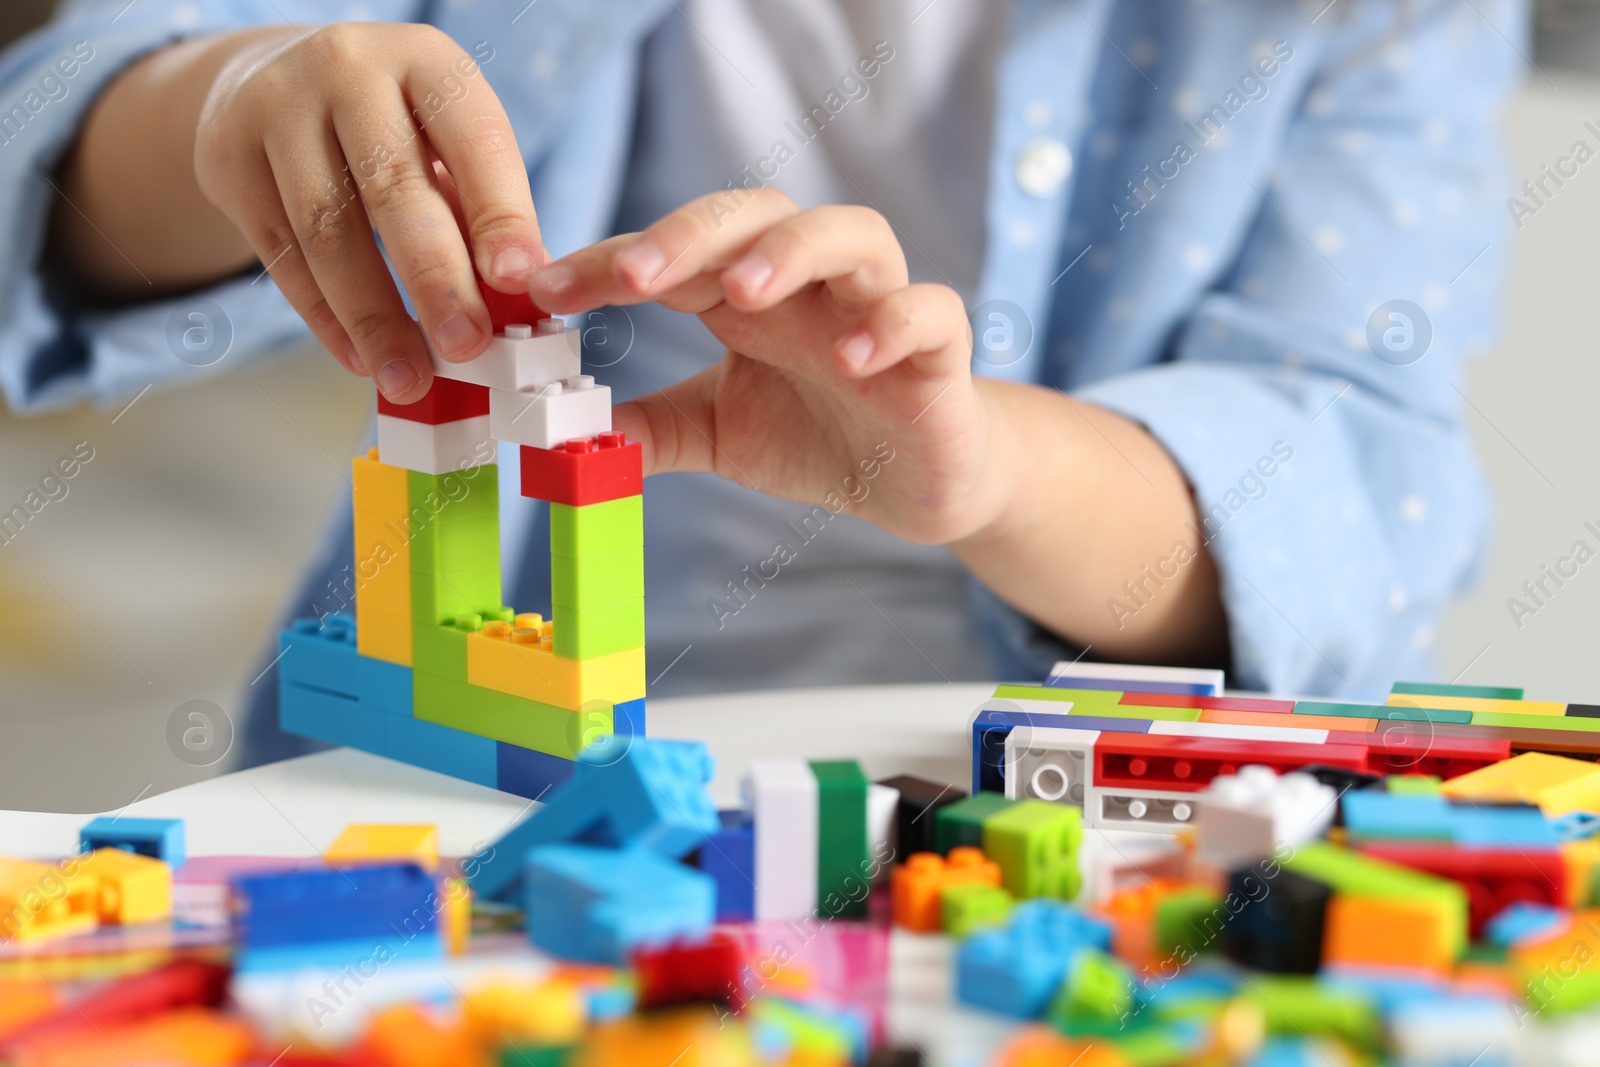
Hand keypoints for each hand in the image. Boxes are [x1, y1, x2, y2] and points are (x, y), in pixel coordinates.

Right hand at [192, 23, 544, 400]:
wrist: (273, 81)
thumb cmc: (393, 127)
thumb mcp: (445, 143)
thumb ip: (480, 212)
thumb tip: (517, 300)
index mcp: (426, 61)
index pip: (473, 139)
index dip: (500, 213)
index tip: (521, 282)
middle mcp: (348, 69)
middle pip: (394, 187)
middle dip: (435, 279)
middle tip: (466, 347)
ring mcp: (277, 108)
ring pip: (327, 230)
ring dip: (373, 318)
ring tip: (408, 378)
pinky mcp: (226, 158)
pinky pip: (281, 256)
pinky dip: (325, 319)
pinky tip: (360, 360)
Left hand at [530, 189, 1016, 545]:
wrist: (913, 485)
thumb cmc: (817, 436)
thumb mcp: (717, 433)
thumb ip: (650, 429)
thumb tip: (565, 436)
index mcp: (746, 293)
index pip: (672, 254)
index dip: (606, 264)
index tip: (543, 292)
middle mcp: (809, 284)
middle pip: (756, 214)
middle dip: (691, 235)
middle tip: (634, 275)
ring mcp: (876, 306)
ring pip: (851, 232)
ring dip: (793, 250)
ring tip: (743, 290)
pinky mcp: (938, 350)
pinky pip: (930, 311)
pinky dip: (892, 322)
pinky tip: (852, 357)